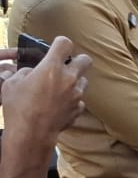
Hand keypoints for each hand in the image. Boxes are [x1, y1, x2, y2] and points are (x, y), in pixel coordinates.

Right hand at [1, 37, 90, 157]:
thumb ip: (23, 72)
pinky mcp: (78, 108)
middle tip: (65, 65)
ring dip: (75, 81)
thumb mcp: (11, 84)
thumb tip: (30, 72)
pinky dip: (73, 99)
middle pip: (85, 59)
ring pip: (84, 80)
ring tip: (61, 87)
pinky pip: (80, 99)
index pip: (65, 43)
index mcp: (52, 68)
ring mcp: (76, 94)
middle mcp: (69, 78)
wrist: (31, 133)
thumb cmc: (19, 108)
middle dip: (76, 60)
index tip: (57, 46)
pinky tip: (61, 103)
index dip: (60, 43)